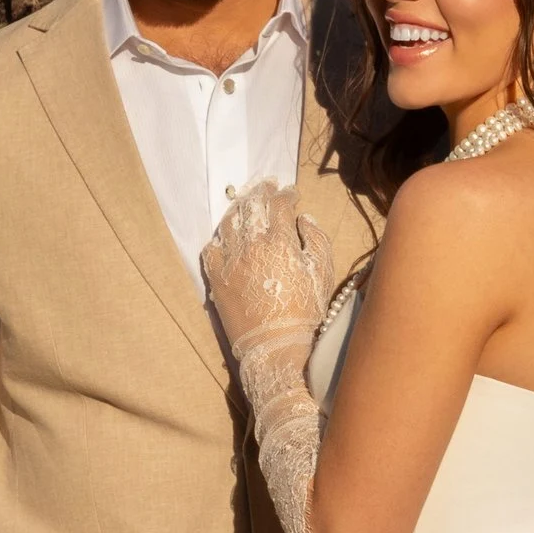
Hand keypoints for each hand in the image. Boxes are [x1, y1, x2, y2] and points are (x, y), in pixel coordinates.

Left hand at [202, 182, 338, 367]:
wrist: (275, 347)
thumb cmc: (305, 312)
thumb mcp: (322, 273)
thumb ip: (316, 240)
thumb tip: (304, 218)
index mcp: (279, 240)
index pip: (279, 204)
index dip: (286, 194)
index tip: (291, 193)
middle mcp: (251, 244)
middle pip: (252, 206)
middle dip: (261, 192)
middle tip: (267, 185)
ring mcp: (230, 260)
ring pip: (228, 222)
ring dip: (239, 208)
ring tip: (245, 203)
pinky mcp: (216, 278)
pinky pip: (211, 249)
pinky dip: (219, 238)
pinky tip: (225, 236)